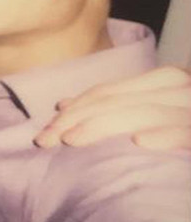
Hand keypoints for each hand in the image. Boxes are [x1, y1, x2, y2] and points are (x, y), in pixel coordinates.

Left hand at [34, 66, 190, 149]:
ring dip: (104, 125)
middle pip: (115, 101)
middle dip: (75, 120)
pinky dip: (165, 134)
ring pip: (142, 113)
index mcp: (162, 80)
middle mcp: (176, 86)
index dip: (74, 108)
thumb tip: (63, 104)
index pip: (107, 92)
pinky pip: (186, 129)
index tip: (46, 127)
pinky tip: (140, 141)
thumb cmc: (187, 115)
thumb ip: (119, 102)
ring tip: (72, 140)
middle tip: (44, 140)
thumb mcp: (157, 104)